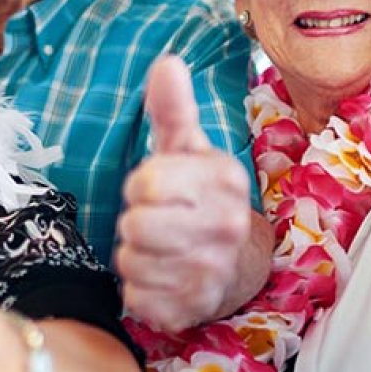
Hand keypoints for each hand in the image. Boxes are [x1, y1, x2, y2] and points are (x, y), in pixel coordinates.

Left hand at [116, 55, 251, 331]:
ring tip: (159, 248)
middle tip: (155, 220)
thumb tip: (167, 62)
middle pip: (136, 225)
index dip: (139, 186)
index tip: (155, 189)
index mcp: (223, 180)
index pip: (146, 183)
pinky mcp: (194, 309)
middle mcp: (226, 228)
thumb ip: (172, 109)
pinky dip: (138, 289)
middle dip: (134, 222)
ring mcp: (212, 273)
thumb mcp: (186, 150)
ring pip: (131, 261)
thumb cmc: (198, 197)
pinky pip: (137, 297)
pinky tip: (161, 278)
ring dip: (134, 255)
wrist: (239, 264)